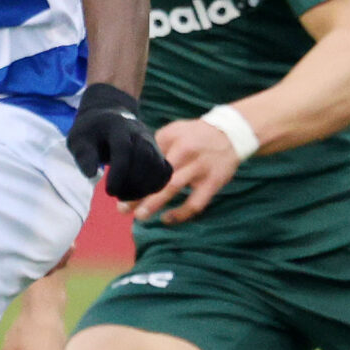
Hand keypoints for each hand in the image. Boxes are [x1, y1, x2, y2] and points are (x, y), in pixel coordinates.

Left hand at [66, 83, 171, 201]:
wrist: (109, 117)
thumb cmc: (92, 132)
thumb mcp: (79, 139)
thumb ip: (83, 155)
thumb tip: (91, 174)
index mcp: (118, 127)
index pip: (124, 149)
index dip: (119, 172)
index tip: (109, 191)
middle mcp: (139, 133)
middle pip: (145, 157)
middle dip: (132, 182)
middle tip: (116, 195)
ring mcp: (152, 143)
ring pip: (157, 166)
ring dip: (144, 187)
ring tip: (125, 197)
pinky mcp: (158, 153)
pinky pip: (165, 171)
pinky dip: (155, 186)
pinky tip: (138, 194)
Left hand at [122, 118, 240, 226]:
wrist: (231, 133)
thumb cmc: (196, 134)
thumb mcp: (174, 131)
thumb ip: (156, 145)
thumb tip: (133, 164)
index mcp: (173, 140)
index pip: (148, 160)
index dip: (132, 174)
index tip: (118, 188)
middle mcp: (185, 153)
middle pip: (157, 175)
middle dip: (138, 193)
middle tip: (122, 208)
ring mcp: (200, 168)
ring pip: (174, 188)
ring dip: (155, 203)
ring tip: (140, 216)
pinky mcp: (213, 182)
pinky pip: (196, 203)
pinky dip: (181, 213)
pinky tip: (167, 219)